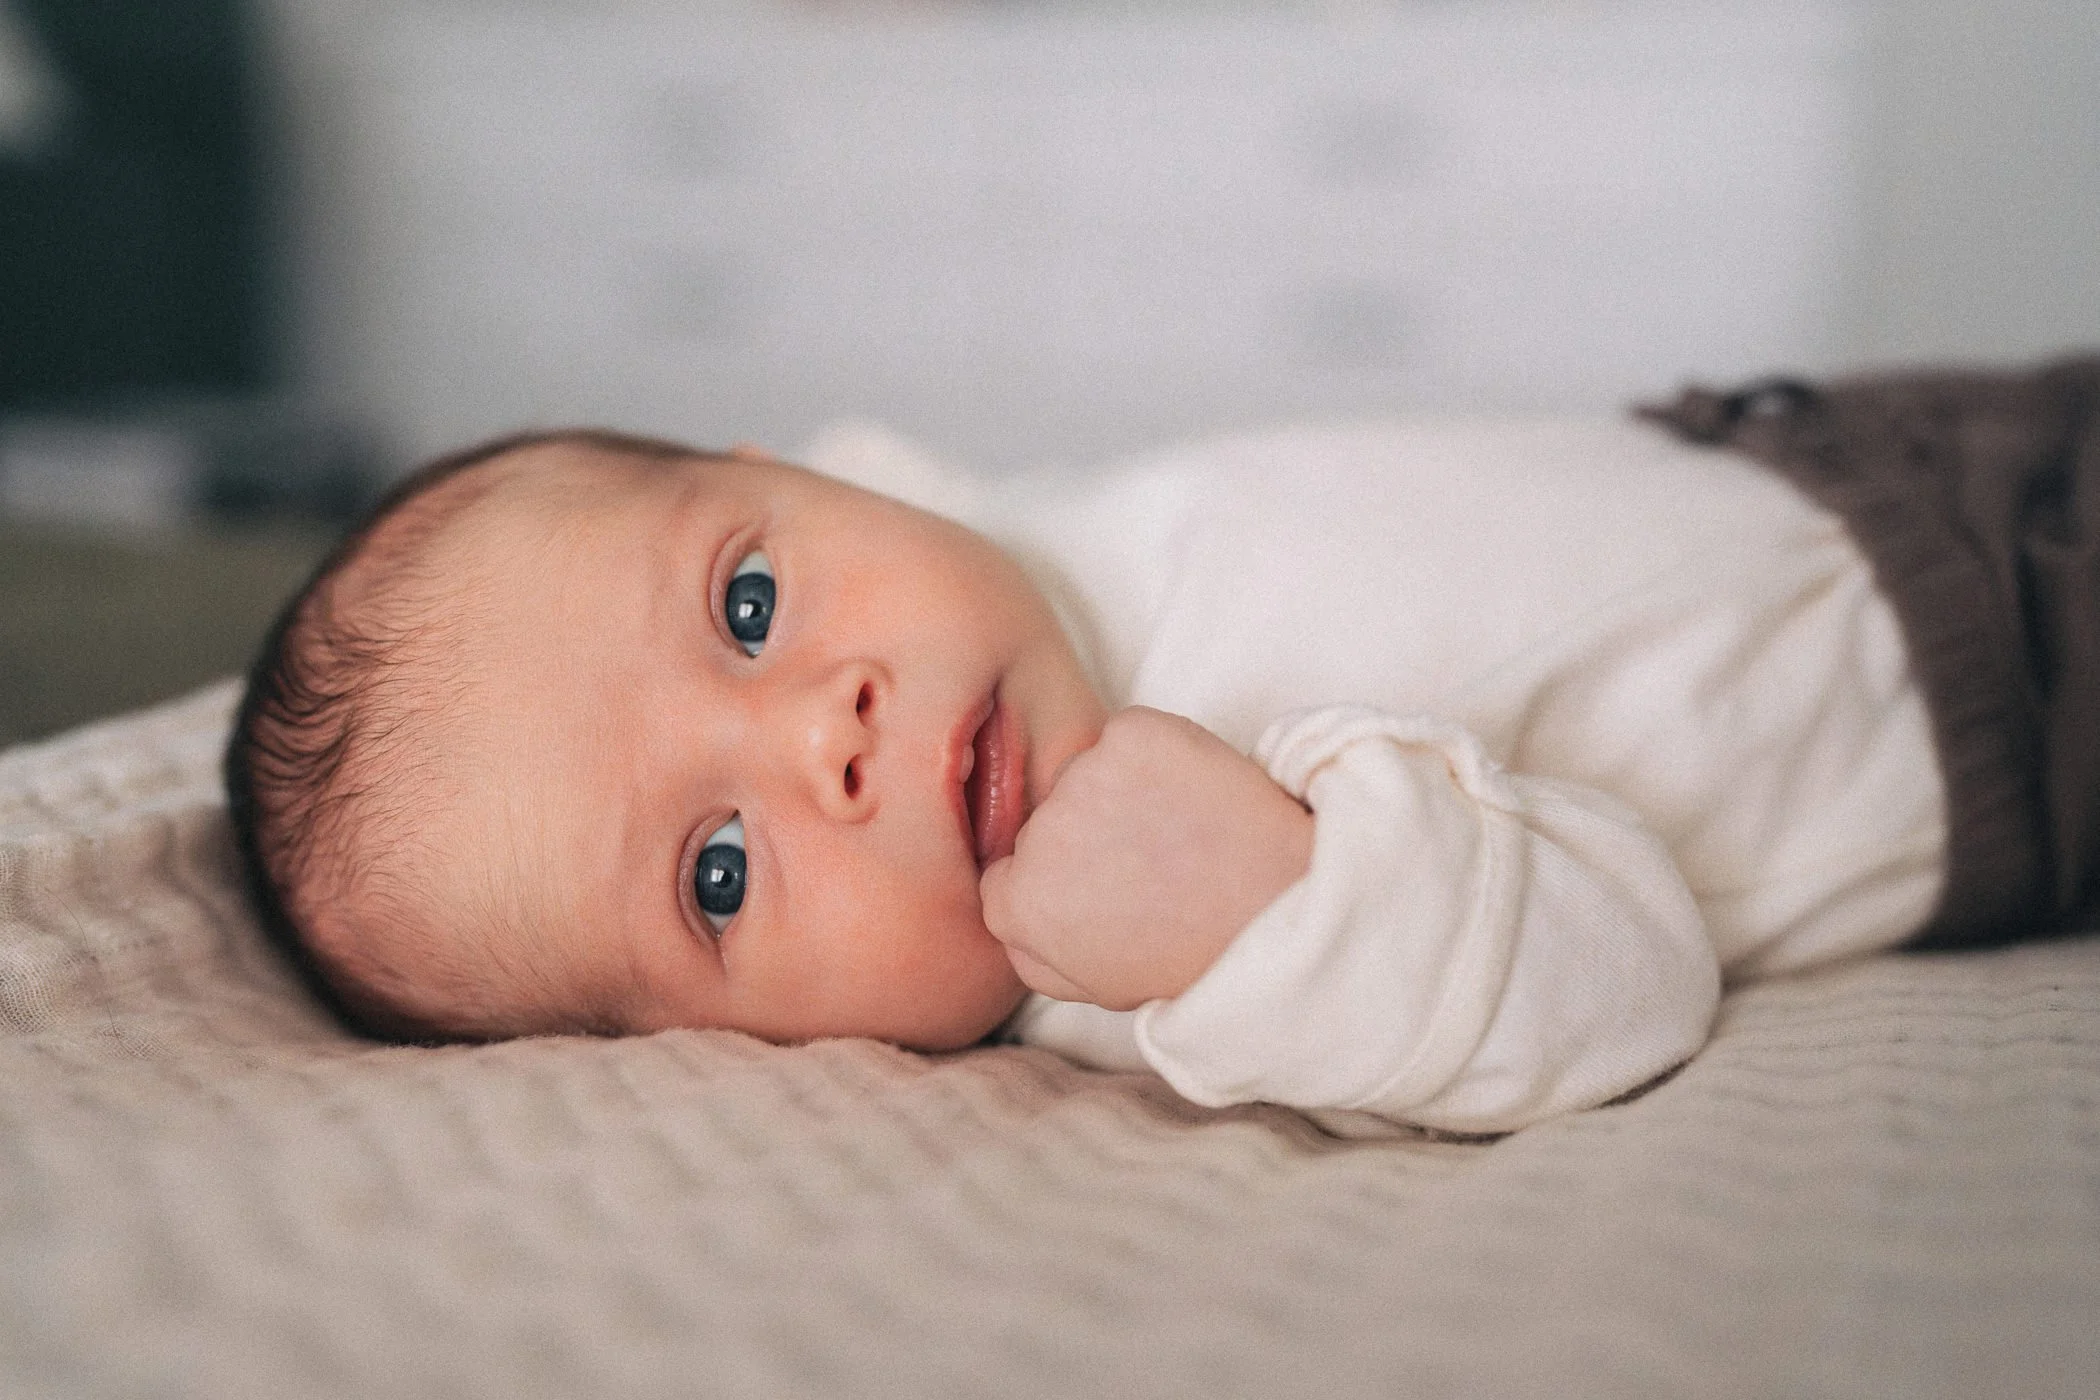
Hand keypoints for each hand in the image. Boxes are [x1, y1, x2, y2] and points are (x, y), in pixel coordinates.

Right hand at [978, 706, 1313, 1010]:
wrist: (1279, 909)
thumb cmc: (1196, 955)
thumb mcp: (1097, 988)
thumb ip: (1032, 952)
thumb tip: (1010, 904)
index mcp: (1016, 907)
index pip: (1012, 868)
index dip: (1064, 875)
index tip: (1107, 885)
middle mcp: (1037, 835)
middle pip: (1049, 817)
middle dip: (1091, 833)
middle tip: (1156, 867)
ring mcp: (1085, 777)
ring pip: (1091, 772)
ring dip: (1127, 791)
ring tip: (1183, 836)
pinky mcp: (1132, 733)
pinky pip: (1132, 733)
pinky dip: (1161, 753)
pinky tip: (1194, 796)